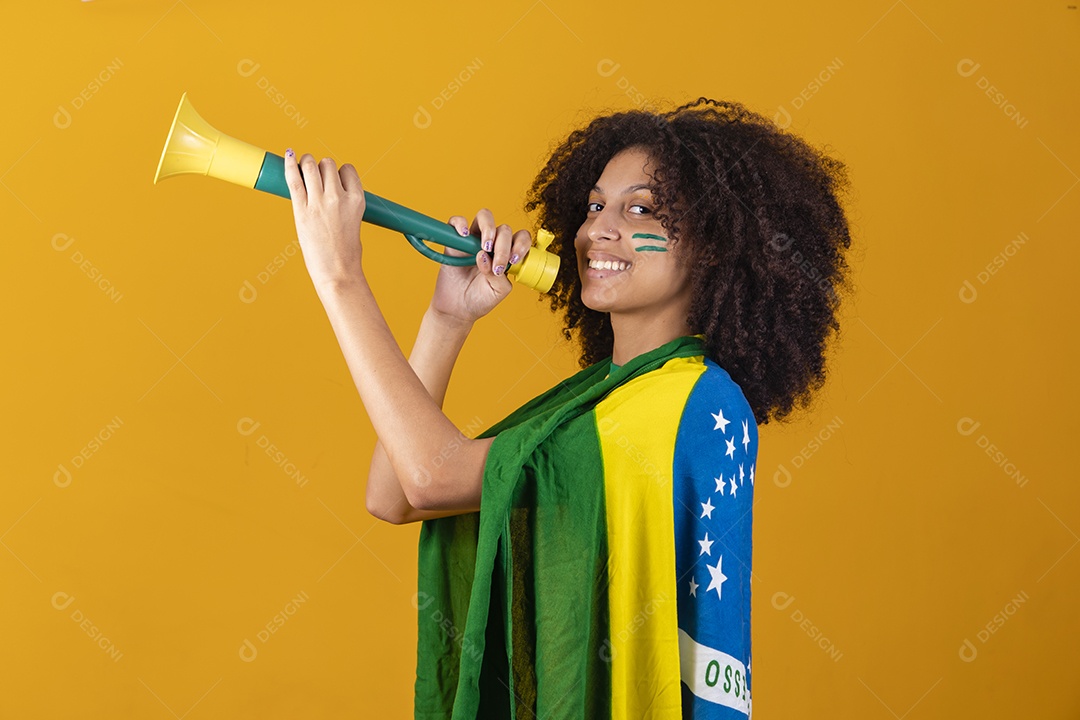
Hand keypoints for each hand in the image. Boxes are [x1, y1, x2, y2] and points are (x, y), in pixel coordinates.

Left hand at [283, 149, 365, 286]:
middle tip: (316, 177)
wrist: (338, 272)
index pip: (347, 170)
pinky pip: (294, 179)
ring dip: (306, 163)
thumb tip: (329, 190)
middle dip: (321, 167)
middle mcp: (339, 198)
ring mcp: (319, 203)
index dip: (339, 172)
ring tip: (303, 168)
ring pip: (311, 166)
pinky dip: (289, 164)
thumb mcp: (355, 222)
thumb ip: (345, 203)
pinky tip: (288, 155)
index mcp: (357, 200)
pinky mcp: (302, 210)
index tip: (334, 181)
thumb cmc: (347, 252)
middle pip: (328, 164)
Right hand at [429, 209, 532, 326]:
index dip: (521, 244)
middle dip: (503, 247)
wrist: (458, 309)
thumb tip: (486, 257)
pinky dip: (460, 224)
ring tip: (484, 248)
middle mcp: (492, 244)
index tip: (514, 260)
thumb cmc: (480, 299)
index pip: (520, 237)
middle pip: (504, 229)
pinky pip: (456, 222)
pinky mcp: (455, 242)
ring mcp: (474, 241)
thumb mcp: (498, 291)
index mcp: (507, 254)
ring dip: (489, 229)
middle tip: (496, 266)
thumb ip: (500, 275)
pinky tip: (464, 235)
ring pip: (484, 216)